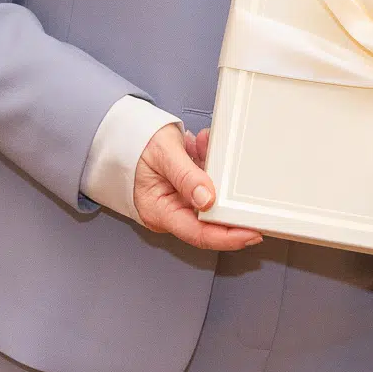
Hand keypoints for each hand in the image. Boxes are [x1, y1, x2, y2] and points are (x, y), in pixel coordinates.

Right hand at [132, 124, 261, 251]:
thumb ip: (186, 176)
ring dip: (216, 174)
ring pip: (210, 197)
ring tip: (206, 147)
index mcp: (159, 212)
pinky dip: (208, 164)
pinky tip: (202, 146)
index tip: (251, 233)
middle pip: (209, 221)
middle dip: (228, 200)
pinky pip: (204, 183)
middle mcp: (170, 211)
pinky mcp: (184, 189)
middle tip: (250, 194)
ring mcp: (178, 201)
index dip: (227, 237)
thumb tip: (208, 200)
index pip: (198, 234)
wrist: (120, 134)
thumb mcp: (162, 154)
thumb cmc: (133, 145)